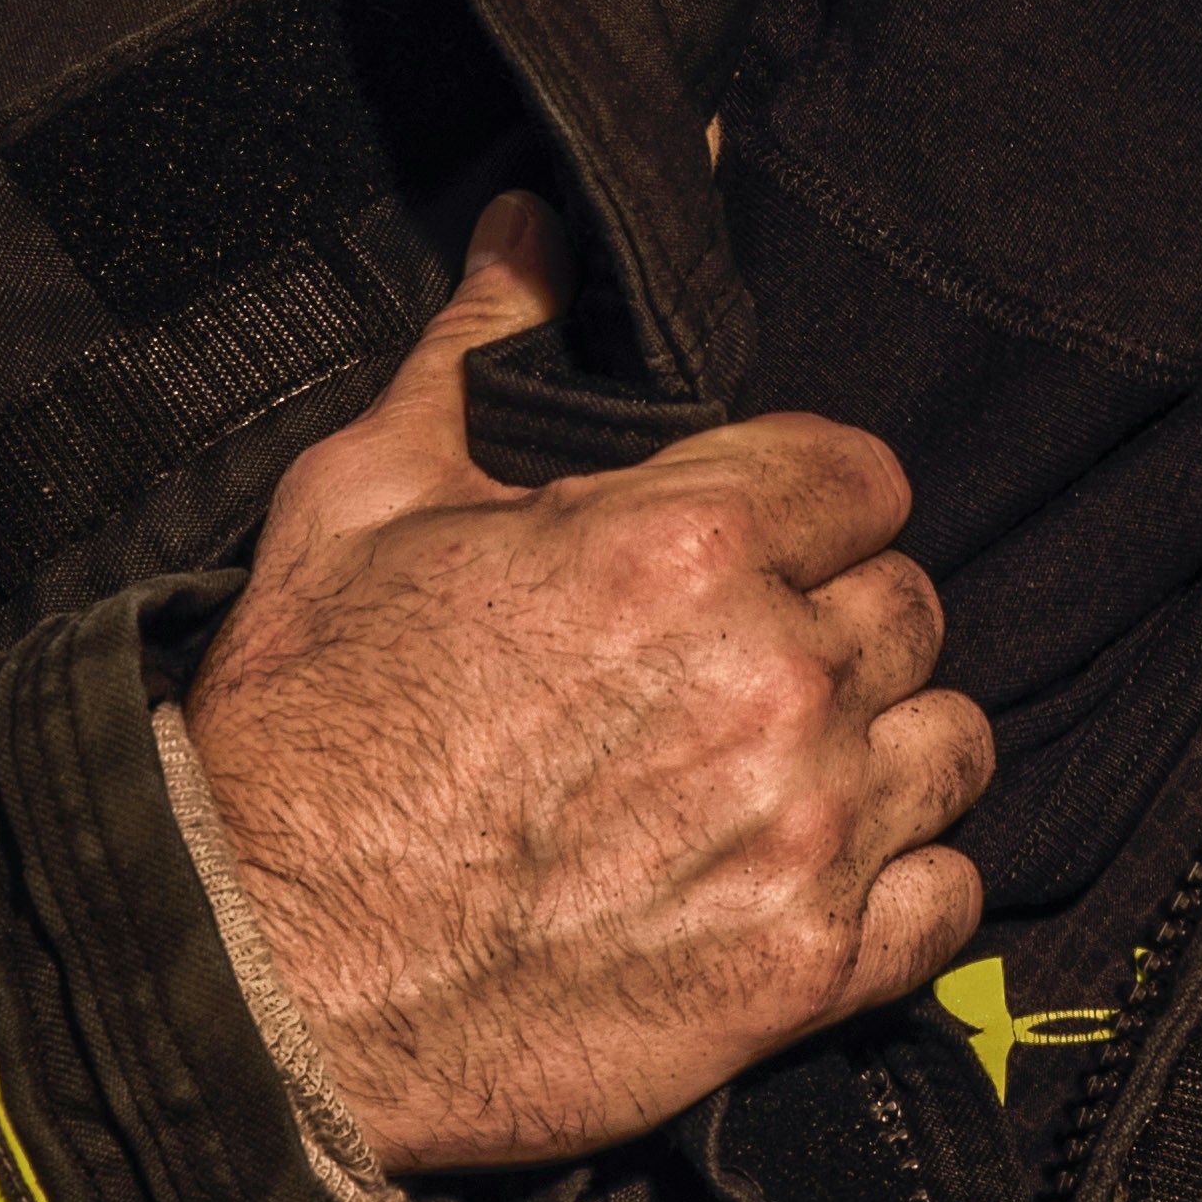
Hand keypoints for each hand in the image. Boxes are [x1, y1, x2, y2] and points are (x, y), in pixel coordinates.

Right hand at [181, 199, 990, 1174]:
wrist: (251, 978)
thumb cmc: (296, 732)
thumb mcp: (361, 501)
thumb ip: (482, 351)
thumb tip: (541, 223)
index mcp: (683, 545)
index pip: (862, 477)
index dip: (809, 504)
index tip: (754, 543)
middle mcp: (771, 677)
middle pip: (908, 605)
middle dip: (835, 620)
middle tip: (738, 666)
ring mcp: (803, 830)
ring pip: (950, 742)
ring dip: (883, 746)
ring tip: (781, 769)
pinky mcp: (804, 969)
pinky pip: (948, 897)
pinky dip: (901, 886)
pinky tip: (810, 875)